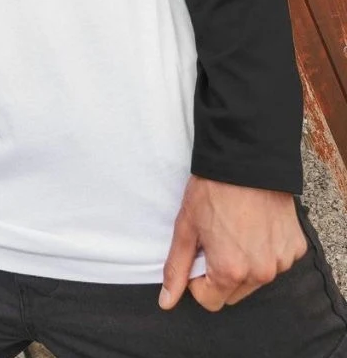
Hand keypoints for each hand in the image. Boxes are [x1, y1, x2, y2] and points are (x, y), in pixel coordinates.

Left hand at [159, 174, 307, 312]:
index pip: (210, 300)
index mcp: (230, 271)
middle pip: (233, 292)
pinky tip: (255, 225)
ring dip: (244, 263)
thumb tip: (166, 302)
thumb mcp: (185, 227)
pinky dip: (265, 249)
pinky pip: (276, 260)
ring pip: (256, 278)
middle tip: (215, 239)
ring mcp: (281, 262)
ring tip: (235, 229)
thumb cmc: (211, 191)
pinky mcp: (295, 248)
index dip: (197, 280)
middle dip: (221, 273)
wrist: (245, 161)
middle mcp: (260, 273)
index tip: (197, 256)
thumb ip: (176, 268)